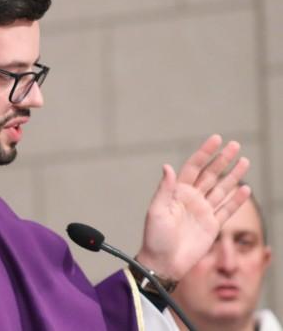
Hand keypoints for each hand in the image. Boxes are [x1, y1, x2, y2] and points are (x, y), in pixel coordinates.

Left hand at [136, 134, 249, 279]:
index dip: (204, 153)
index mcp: (177, 192)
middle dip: (222, 160)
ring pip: (221, 189)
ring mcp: (202, 211)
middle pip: (210, 174)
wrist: (163, 263)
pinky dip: (237, 199)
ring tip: (244, 161)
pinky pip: (226, 209)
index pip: (194, 167)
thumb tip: (167, 166)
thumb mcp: (156, 211)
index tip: (216, 139)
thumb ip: (165, 189)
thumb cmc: (155, 237)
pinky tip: (246, 188)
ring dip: (233, 176)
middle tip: (235, 145)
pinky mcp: (212, 226)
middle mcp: (191, 199)